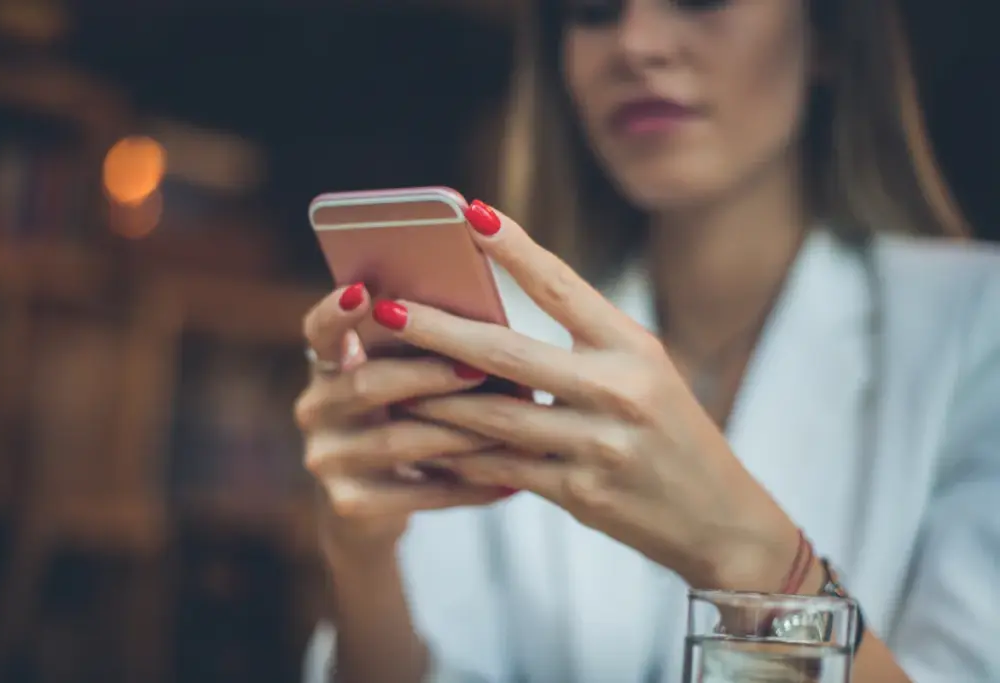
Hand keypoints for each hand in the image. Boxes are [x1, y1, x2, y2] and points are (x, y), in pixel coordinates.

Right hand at [295, 283, 510, 563]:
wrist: (369, 509)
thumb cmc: (402, 419)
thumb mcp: (396, 380)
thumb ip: (417, 350)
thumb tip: (487, 321)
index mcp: (327, 365)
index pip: (319, 330)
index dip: (335, 312)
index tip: (362, 292)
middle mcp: (314, 409)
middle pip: (367, 385)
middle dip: (428, 375)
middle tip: (479, 369)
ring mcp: (326, 459)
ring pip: (398, 440)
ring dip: (459, 431)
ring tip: (510, 425)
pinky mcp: (349, 504)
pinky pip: (418, 492)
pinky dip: (468, 486)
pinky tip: (509, 483)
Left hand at [369, 201, 798, 590]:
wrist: (717, 516)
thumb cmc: (672, 431)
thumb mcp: (646, 371)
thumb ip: (584, 343)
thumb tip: (497, 320)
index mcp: (635, 348)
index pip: (564, 287)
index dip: (515, 248)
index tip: (470, 214)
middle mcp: (618, 391)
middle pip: (507, 353)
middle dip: (438, 330)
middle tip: (386, 308)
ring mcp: (598, 446)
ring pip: (492, 417)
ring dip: (432, 399)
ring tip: (385, 378)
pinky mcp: (581, 493)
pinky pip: (502, 469)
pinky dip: (460, 456)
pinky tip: (425, 442)